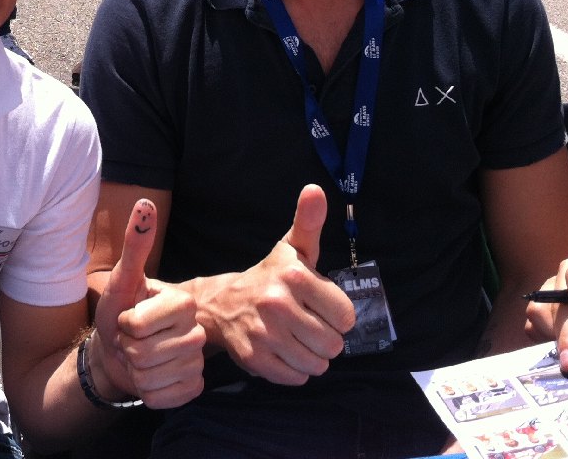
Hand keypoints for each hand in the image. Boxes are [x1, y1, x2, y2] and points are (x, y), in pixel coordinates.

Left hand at [92, 199, 205, 408]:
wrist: (118, 350)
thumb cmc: (120, 311)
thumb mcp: (123, 279)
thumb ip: (136, 244)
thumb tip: (144, 203)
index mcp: (184, 301)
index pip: (144, 323)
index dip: (127, 324)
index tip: (130, 317)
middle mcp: (197, 330)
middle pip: (148, 353)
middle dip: (129, 349)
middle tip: (132, 339)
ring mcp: (198, 361)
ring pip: (155, 377)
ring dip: (136, 371)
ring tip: (138, 357)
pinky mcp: (194, 387)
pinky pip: (166, 397)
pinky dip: (148, 392)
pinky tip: (149, 378)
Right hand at [202, 184, 354, 385]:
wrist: (222, 303)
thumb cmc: (269, 276)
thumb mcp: (292, 248)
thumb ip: (309, 221)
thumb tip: (315, 189)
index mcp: (293, 276)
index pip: (346, 316)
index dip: (337, 315)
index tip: (320, 306)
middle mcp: (277, 304)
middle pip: (333, 344)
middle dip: (325, 338)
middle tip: (308, 324)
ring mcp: (264, 334)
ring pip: (316, 365)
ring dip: (312, 356)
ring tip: (297, 338)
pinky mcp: (254, 359)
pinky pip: (296, 378)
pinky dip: (294, 370)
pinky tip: (283, 351)